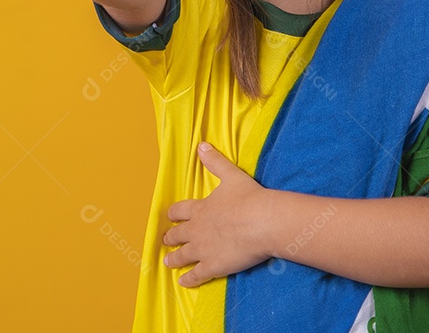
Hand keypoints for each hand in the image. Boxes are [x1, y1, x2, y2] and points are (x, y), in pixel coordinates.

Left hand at [162, 142, 273, 287]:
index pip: (179, 211)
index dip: (174, 214)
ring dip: (174, 259)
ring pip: (182, 256)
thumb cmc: (248, 197)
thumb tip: (201, 145)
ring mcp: (203, 249)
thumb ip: (214, 161)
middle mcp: (197, 229)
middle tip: (166, 240)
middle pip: (177, 234)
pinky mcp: (212, 266)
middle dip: (171, 237)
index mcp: (200, 208)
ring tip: (168, 262)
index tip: (169, 217)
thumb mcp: (230, 174)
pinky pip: (196, 275)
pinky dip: (188, 279)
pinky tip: (182, 282)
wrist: (262, 221)